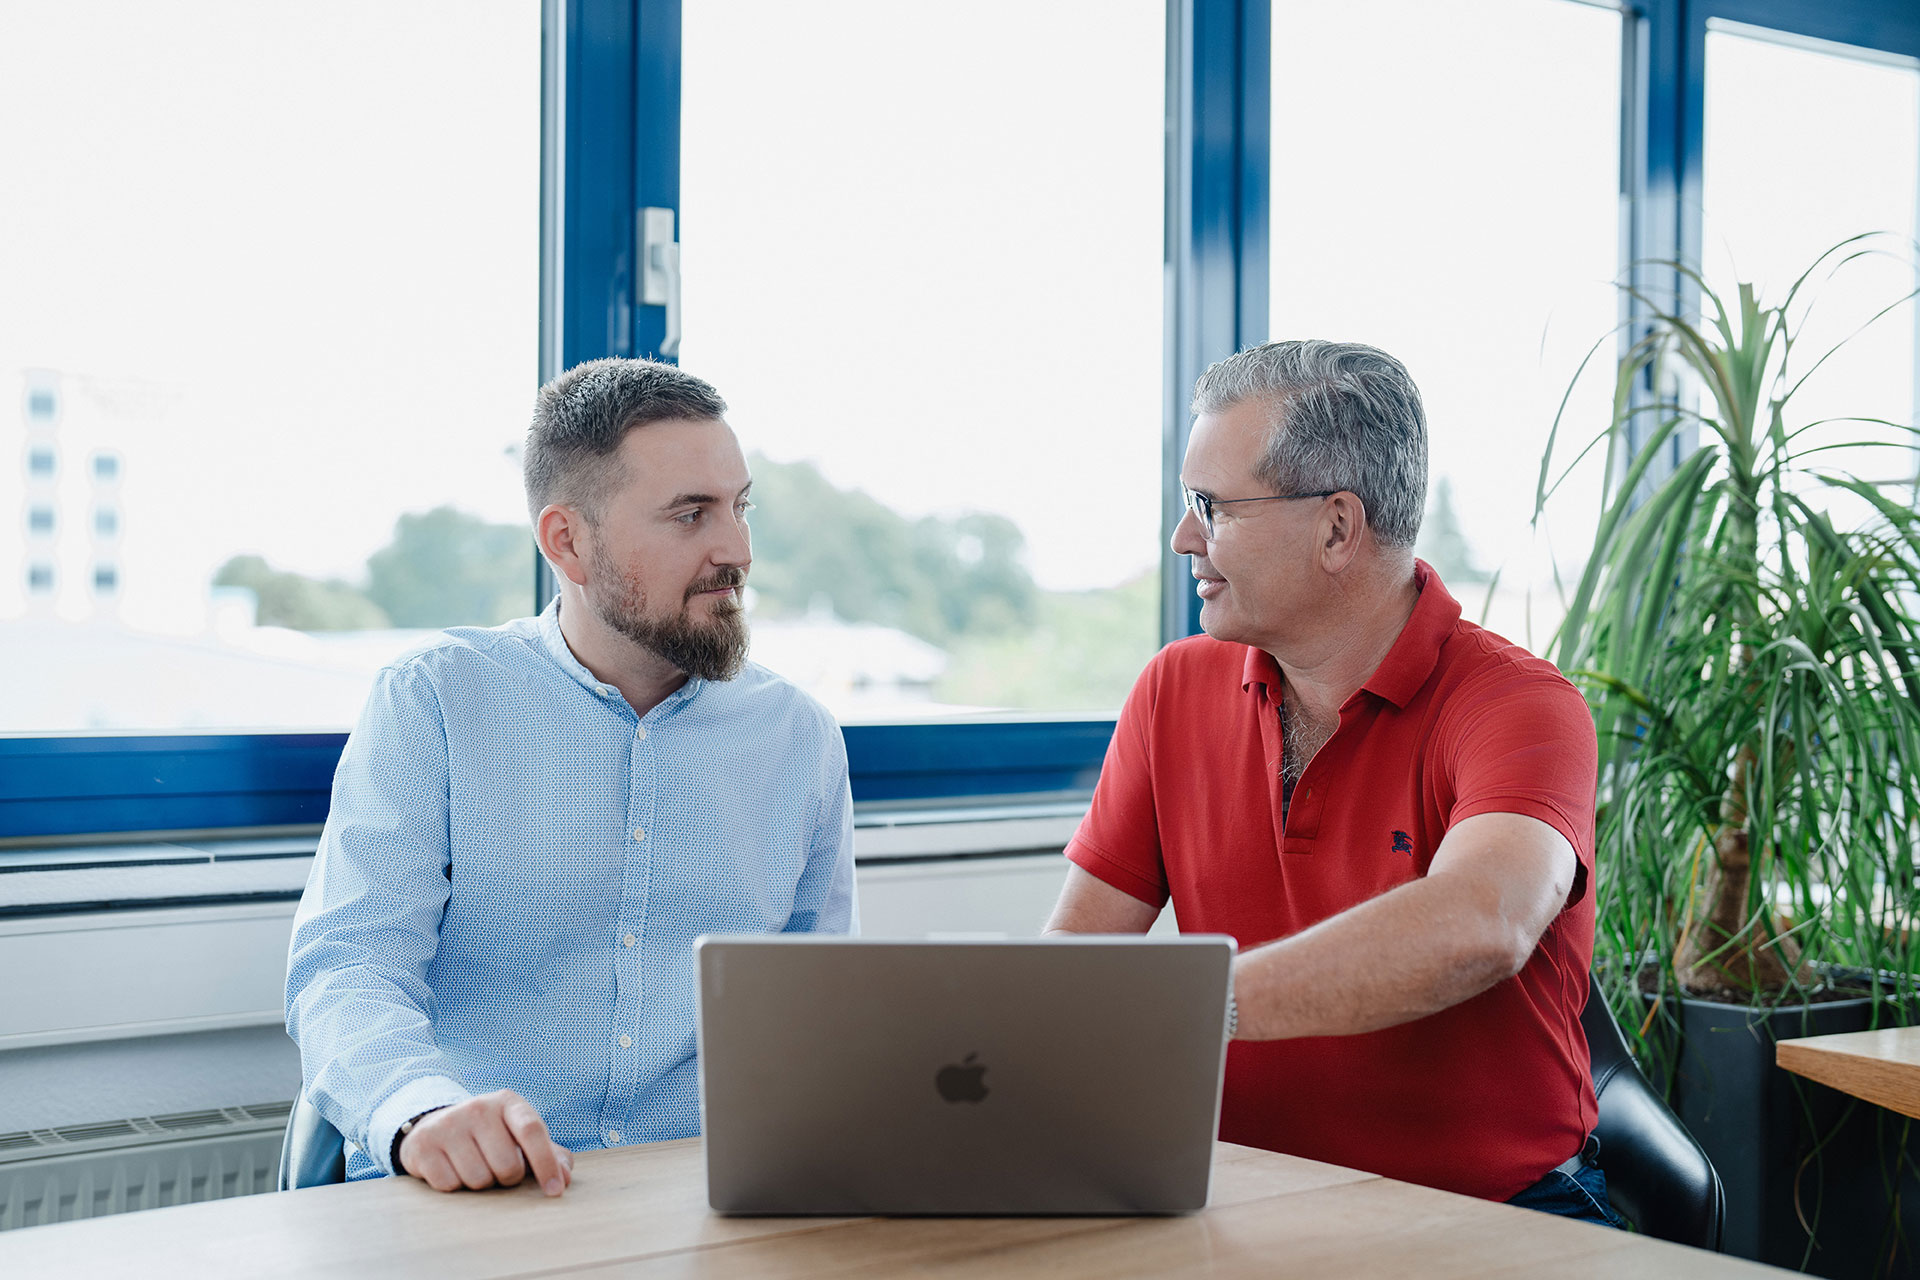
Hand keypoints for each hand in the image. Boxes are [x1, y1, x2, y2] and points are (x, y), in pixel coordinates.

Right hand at [397, 1089, 573, 1195]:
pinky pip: (449, 1185)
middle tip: (497, 1168)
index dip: (546, 1164)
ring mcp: (448, 1124)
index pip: (532, 1131)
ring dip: (480, 1184)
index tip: (554, 1191)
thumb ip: (549, 1154)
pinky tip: (452, 1169)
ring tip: (474, 1166)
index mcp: (508, 1102)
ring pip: (478, 1180)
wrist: (437, 1125)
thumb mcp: (519, 1137)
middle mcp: (478, 1107)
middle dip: (507, 1178)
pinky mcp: (424, 1144)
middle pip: (506, 1166)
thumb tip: (564, 1178)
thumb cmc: (490, 1137)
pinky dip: (455, 1186)